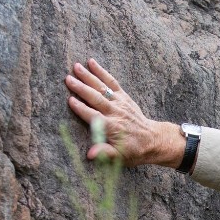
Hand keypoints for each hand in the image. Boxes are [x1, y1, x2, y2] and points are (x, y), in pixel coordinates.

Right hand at [64, 59, 183, 166]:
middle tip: (68, 79)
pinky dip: (102, 72)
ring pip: (102, 87)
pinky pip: (111, 82)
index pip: (93, 116)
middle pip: (95, 98)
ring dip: (89, 76)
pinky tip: (91, 62)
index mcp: (111, 127)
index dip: (81, 108)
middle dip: (81, 88)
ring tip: (76, 66)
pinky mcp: (123, 96)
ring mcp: (120, 102)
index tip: (70, 99)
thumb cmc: (133, 150)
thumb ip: (105, 152)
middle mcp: (115, 112)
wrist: (152, 139)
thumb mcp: (120, 157)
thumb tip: (90, 154)